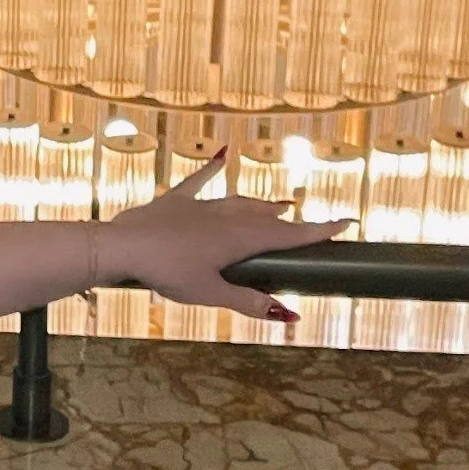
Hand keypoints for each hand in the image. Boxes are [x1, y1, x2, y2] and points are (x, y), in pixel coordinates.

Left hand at [100, 148, 350, 324]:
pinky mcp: (176, 200)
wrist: (122, 246)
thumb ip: (247, 302)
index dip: (318, 231)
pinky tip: (223, 154)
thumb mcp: (209, 293)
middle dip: (290, 224)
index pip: (289, 236)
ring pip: (240, 202)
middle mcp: (227, 217)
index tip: (346, 223)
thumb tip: (288, 316)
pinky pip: (198, 181)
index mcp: (240, 239)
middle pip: (267, 219)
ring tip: (280, 207)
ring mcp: (201, 206)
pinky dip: (211, 168)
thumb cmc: (166, 272)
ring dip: (261, 206)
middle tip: (310, 228)